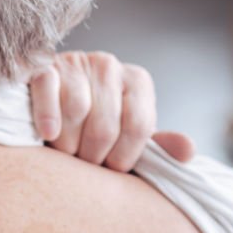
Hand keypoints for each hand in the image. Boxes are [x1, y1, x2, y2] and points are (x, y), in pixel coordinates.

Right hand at [30, 51, 195, 170]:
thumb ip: (156, 146)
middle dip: (92, 156)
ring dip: (66, 144)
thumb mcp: (127, 137)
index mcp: (137, 82)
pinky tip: (47, 133)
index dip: (123, 157)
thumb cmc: (92, 127)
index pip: (138, 127)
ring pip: (76, 110)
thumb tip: (188, 151)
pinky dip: (47, 115)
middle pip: (105, 125)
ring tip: (64, 153)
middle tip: (83, 164)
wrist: (51, 103)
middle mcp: (109, 66)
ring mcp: (76, 63)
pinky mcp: (45, 66)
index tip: (110, 169)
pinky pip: (48, 89)